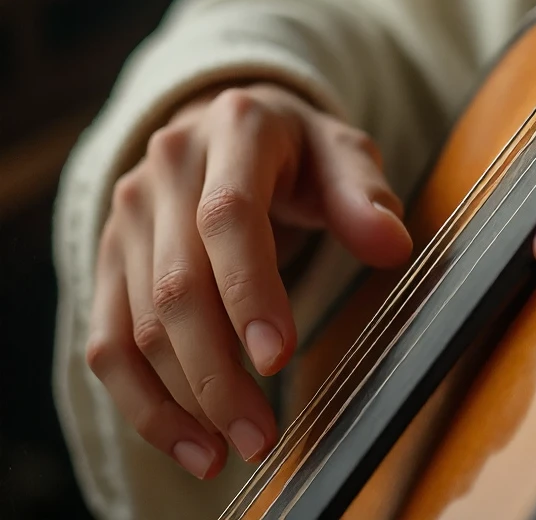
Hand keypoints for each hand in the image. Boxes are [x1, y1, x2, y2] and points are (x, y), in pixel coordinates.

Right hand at [86, 83, 410, 482]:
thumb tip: (392, 245)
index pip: (228, 216)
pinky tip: (190, 444)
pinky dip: (143, 405)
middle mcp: (167, 166)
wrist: (224, 125)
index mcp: (234, 128)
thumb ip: (364, 196)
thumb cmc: (295, 150)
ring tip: (231, 448)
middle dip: (217, 371)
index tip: (279, 356)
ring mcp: (128, 213)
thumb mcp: (340, 153)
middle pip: (178, 283)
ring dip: (184, 399)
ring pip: (140, 322)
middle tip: (260, 435)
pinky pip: (107, 342)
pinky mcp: (107, 258)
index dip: (249, 290)